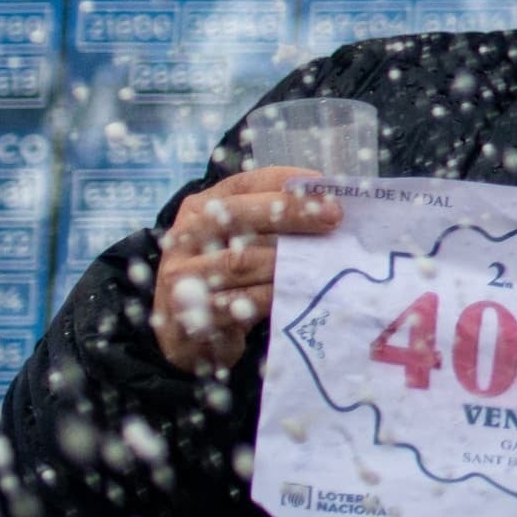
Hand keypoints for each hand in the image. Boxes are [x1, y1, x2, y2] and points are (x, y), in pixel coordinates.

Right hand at [148, 167, 338, 372]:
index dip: (284, 182)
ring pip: (239, 260)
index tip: (325, 187)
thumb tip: (328, 205)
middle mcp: (185, 235)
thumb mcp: (240, 241)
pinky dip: (271, 296)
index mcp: (199, 207)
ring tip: (320, 258)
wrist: (188, 333)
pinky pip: (238, 302)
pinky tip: (298, 291)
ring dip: (284, 259)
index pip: (243, 184)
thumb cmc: (228, 277)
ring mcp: (183, 274)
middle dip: (290, 213)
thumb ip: (272, 221)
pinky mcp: (190, 312)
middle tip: (333, 217)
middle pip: (237, 215)